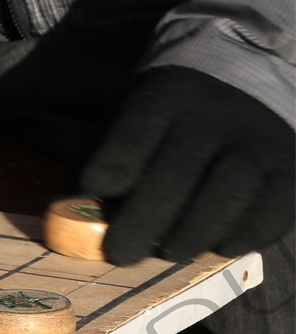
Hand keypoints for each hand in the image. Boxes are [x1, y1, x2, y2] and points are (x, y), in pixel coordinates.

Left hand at [81, 66, 294, 264]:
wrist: (242, 79)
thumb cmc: (165, 121)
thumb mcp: (126, 123)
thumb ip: (95, 169)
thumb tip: (60, 227)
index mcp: (165, 97)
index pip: (136, 132)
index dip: (114, 168)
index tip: (99, 193)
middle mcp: (216, 115)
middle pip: (178, 172)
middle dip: (144, 220)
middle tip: (123, 253)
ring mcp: (258, 140)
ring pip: (230, 190)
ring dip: (195, 231)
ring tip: (170, 252)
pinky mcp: (290, 169)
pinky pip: (274, 209)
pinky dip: (245, 235)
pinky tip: (218, 246)